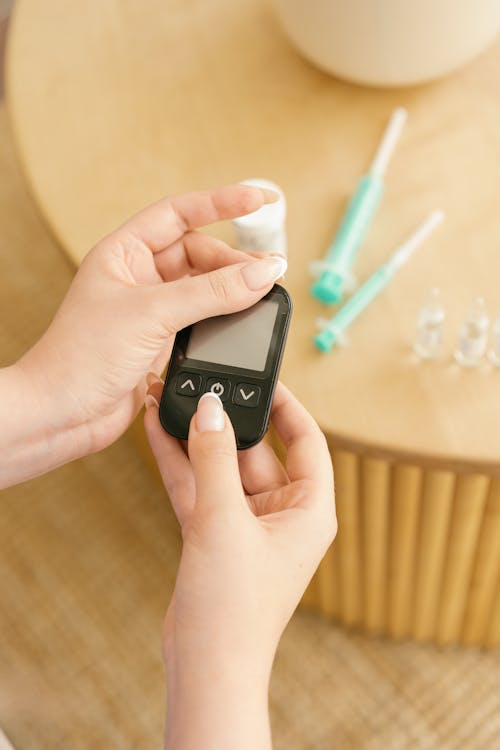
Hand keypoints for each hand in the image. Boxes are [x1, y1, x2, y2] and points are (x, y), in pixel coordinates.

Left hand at [13, 184, 284, 472]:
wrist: (63, 414)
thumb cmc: (81, 357)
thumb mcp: (153, 314)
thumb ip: (212, 293)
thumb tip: (262, 272)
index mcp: (123, 253)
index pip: (179, 213)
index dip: (221, 203)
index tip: (260, 199)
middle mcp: (137, 277)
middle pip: (199, 253)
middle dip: (234, 258)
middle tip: (269, 269)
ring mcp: (150, 310)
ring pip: (203, 287)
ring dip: (233, 288)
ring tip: (265, 291)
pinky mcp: (160, 341)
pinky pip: (202, 318)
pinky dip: (225, 317)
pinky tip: (243, 319)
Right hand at [144, 380, 335, 749]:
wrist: (205, 668)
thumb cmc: (233, 608)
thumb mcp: (223, 521)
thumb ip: (214, 459)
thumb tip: (209, 409)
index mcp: (309, 510)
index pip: (307, 441)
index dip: (287, 406)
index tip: (263, 378)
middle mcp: (283, 515)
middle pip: (257, 452)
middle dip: (226, 422)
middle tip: (199, 386)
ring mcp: (248, 526)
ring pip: (223, 469)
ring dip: (198, 440)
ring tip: (169, 399)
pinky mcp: (217, 536)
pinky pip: (203, 489)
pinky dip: (183, 465)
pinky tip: (159, 434)